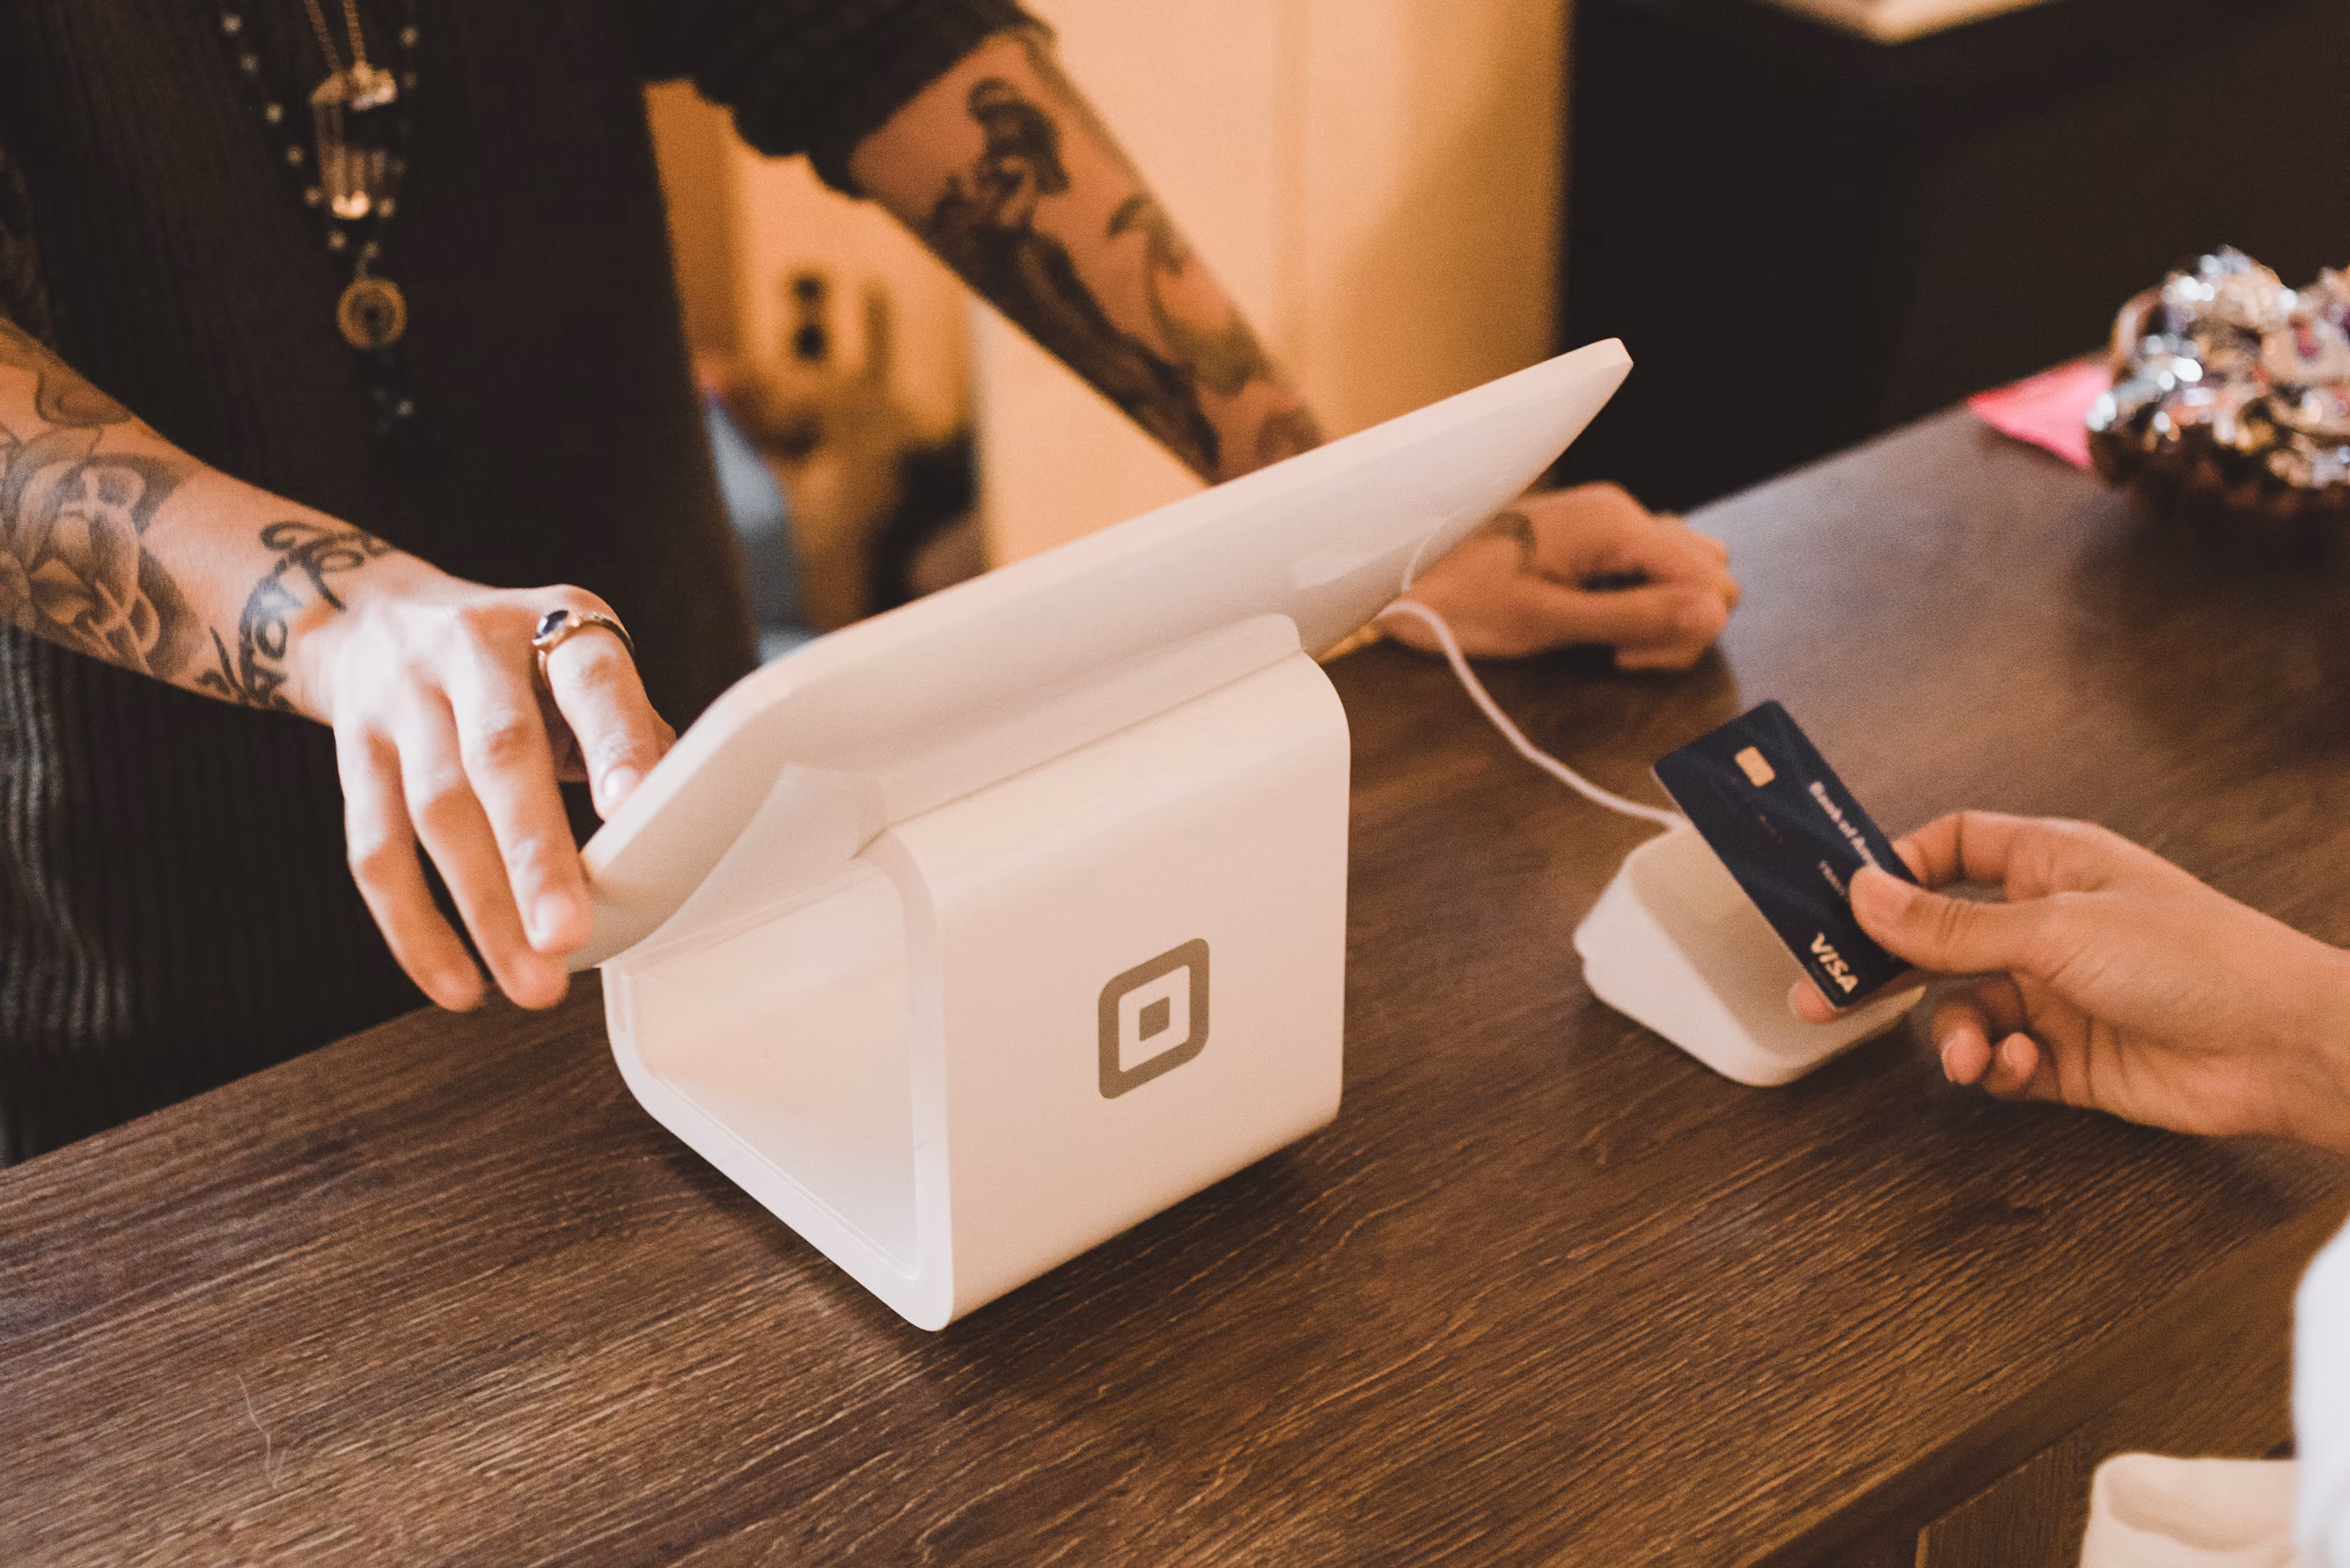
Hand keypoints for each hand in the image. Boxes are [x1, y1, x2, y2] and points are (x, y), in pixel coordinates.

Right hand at [296, 559, 674, 1011]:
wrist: (374, 621)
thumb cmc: (515, 663)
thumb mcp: (580, 665)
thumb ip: (631, 734)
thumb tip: (688, 825)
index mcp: (553, 627)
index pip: (591, 681)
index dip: (614, 741)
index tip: (634, 808)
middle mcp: (472, 652)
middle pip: (499, 755)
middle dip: (534, 853)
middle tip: (570, 935)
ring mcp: (403, 701)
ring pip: (435, 811)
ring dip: (483, 907)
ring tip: (531, 981)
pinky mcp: (355, 754)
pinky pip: (374, 849)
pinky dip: (414, 926)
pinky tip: (457, 983)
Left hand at [1380, 484, 1738, 665]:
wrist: (1402, 573)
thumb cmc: (1463, 601)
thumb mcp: (1548, 622)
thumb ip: (1634, 617)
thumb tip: (1714, 614)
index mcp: (1616, 525)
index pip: (1711, 582)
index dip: (1683, 631)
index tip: (1624, 656)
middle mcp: (1623, 512)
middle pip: (1708, 572)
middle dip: (1679, 623)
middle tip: (1616, 652)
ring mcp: (1609, 520)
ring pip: (1685, 568)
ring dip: (1663, 612)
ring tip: (1606, 638)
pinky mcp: (1594, 534)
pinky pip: (1650, 564)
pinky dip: (1641, 597)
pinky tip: (1598, 617)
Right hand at [1790, 811, 2349, 1155]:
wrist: (2280, 1048)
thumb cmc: (2198, 960)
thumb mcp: (2054, 929)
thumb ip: (1950, 925)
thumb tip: (1866, 895)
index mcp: (2049, 864)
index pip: (1950, 849)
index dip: (1895, 870)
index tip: (1842, 898)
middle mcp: (2047, 925)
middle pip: (1937, 938)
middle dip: (1883, 970)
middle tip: (1823, 996)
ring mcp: (2056, 992)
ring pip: (1961, 1009)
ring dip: (1953, 1035)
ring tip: (1966, 1055)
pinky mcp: (2067, 1057)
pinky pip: (1997, 1060)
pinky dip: (1994, 1067)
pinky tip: (2017, 1067)